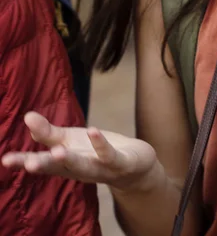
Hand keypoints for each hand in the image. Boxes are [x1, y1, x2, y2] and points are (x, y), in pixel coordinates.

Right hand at [1, 112, 157, 192]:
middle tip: (27, 164)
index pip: (41, 162)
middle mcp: (79, 169)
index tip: (5, 159)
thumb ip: (48, 132)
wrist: (135, 166)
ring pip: (83, 165)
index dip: (23, 162)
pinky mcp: (121, 163)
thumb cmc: (95, 151)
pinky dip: (101, 145)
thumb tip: (27, 116)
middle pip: (59, 168)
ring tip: (57, 151)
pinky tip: (92, 131)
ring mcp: (100, 167)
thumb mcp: (70, 140)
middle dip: (44, 166)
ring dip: (70, 160)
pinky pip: (109, 155)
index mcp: (64, 163)